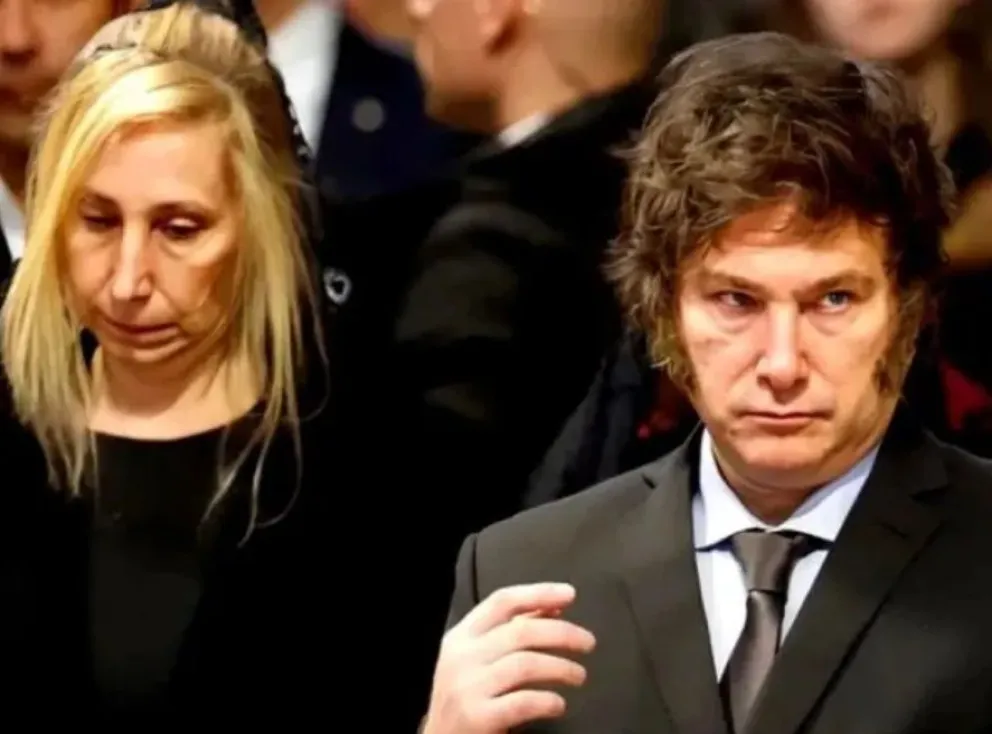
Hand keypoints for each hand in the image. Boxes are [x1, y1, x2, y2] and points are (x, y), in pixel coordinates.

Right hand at [423, 583, 595, 733]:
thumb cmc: (467, 696)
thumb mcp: (480, 658)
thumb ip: (513, 631)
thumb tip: (553, 607)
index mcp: (462, 636)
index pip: (502, 602)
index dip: (539, 593)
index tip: (569, 594)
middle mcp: (462, 656)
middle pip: (521, 631)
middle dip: (562, 633)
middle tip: (587, 642)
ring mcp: (467, 687)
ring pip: (525, 664)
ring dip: (561, 668)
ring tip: (579, 676)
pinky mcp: (477, 717)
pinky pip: (522, 701)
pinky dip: (548, 700)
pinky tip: (559, 704)